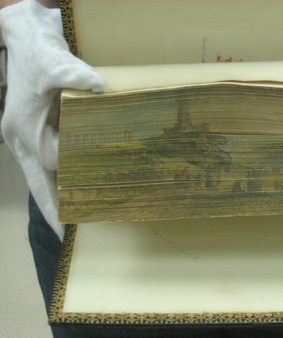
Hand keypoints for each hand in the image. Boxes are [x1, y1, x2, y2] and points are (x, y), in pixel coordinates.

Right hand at [0, 0, 104, 239]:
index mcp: (25, 126)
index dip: (70, 176)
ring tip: (67, 228)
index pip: (52, 160)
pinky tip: (69, 198)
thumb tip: (99, 87)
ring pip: (38, 178)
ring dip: (52, 200)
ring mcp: (25, 140)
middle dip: (51, 208)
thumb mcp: (53, 62)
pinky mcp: (34, 136)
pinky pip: (43, 168)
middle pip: (37, 181)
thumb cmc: (38, 55)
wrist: (26, 46)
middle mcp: (22, 138)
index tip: (85, 200)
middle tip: (66, 234)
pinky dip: (54, 185)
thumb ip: (72, 74)